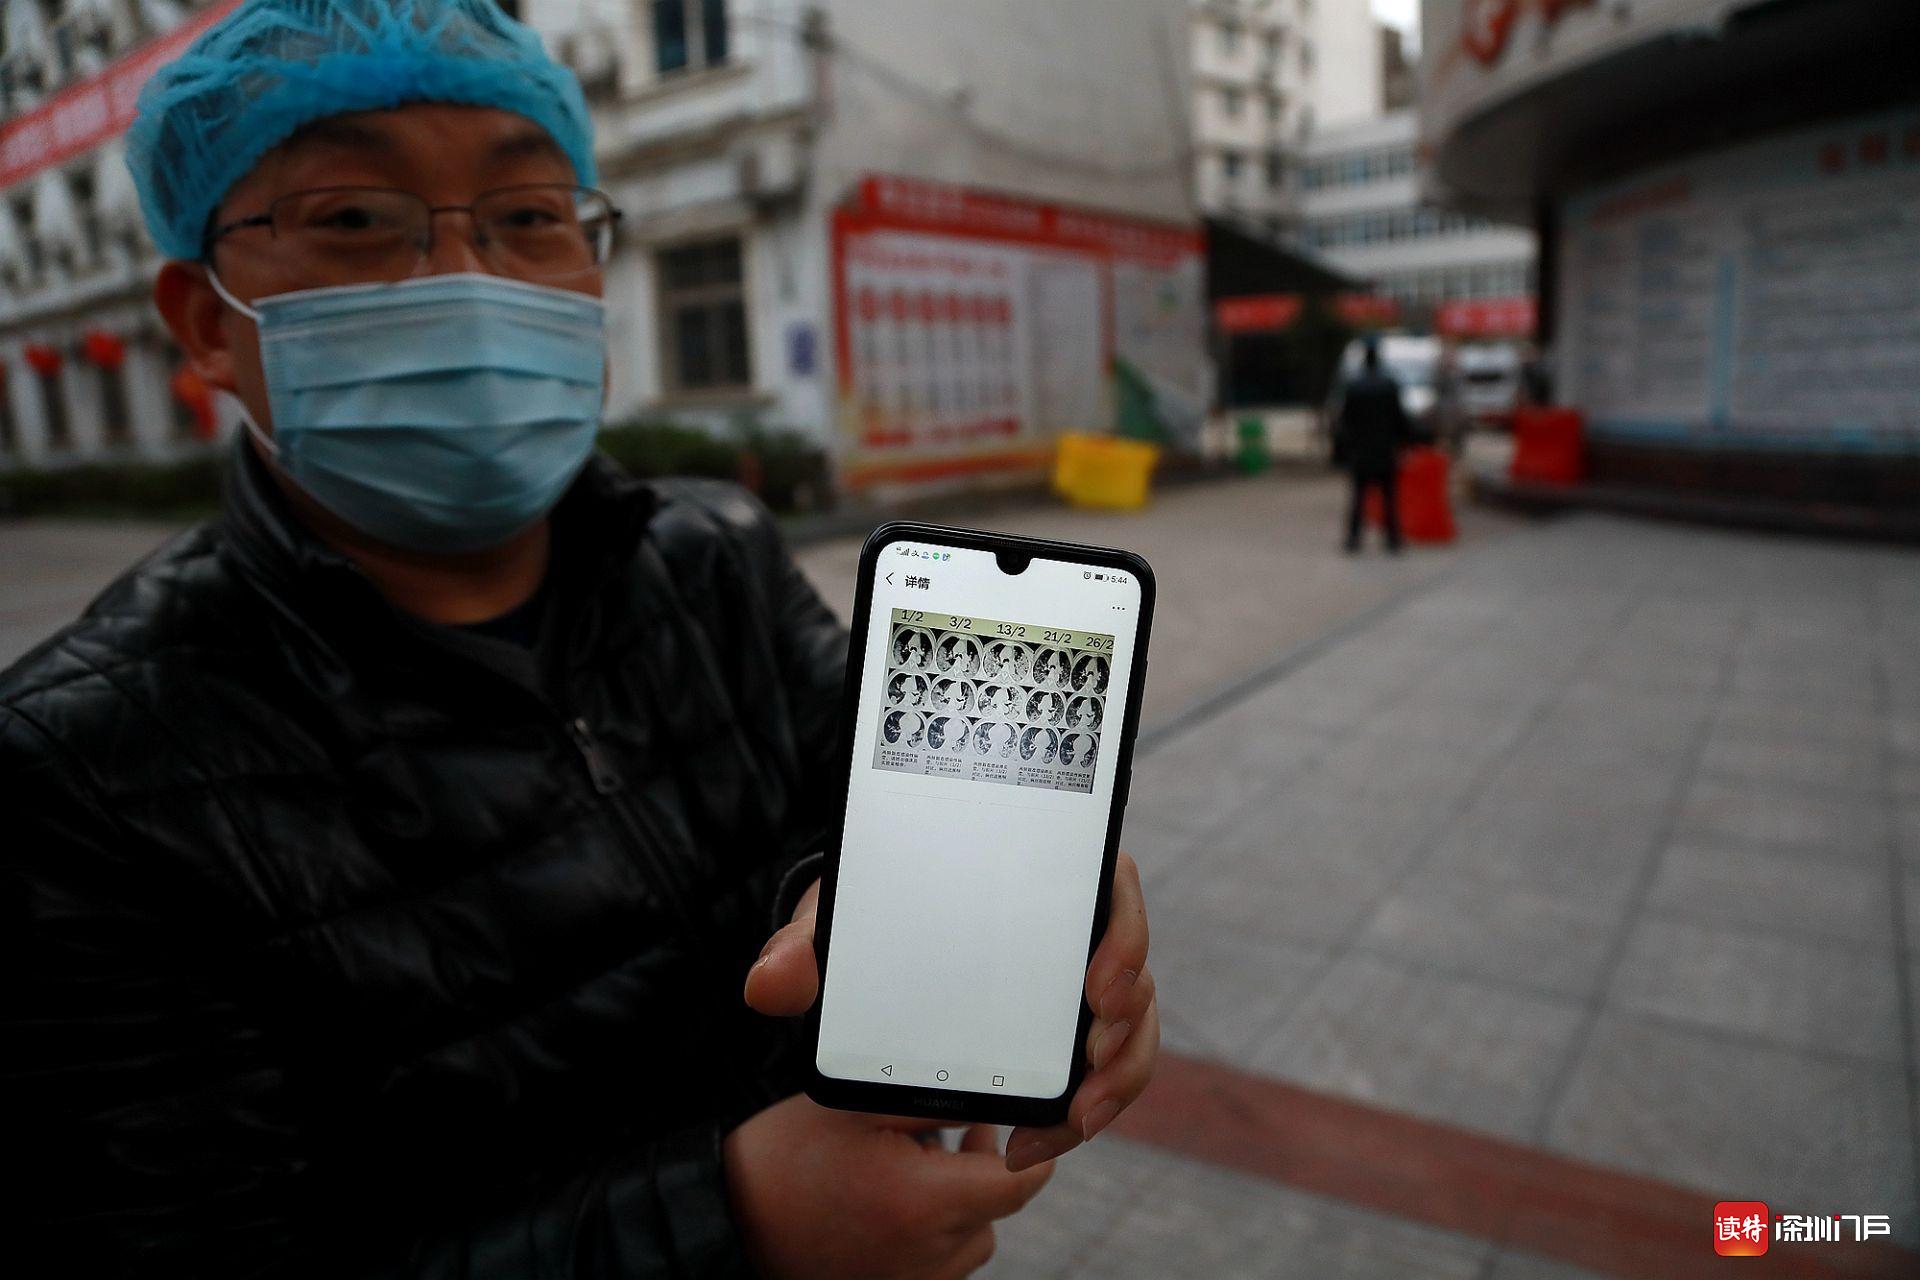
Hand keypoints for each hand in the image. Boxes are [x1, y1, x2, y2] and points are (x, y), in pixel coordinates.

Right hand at [724, 1094, 1051, 1279]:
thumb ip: (937, 1098)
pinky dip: (935, 1232)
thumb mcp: (859, 1108)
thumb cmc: (788, 1160)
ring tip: (910, 1165)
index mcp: (924, 1203)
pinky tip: (895, 1200)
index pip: (1021, 1182)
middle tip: (947, 1130)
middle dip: (983, 1165)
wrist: (730, 1223)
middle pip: (997, 1208)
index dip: (1033, 1148)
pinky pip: (943, 1262)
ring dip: (959, 1200)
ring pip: (973, 1238)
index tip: (1022, 1123)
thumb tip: (996, 1091)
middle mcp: (929, 1255)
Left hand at [746, 853, 1158, 1173]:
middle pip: (1135, 969)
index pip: (1114, 884)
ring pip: (1131, 1030)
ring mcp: (1076, 984)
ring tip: (1075, 1121)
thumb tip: (769, 985)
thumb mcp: (839, 920)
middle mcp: (1072, 928)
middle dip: (1128, 1028)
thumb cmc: (870, 912)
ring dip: (1118, 1079)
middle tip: (1091, 1065)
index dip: (1125, 934)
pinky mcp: (1065, 1034)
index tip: (1097, 985)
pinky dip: (1083, 1110)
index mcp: (1039, 874)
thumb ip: (804, 946)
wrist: (868, 948)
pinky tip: (1036, 1141)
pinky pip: (1103, 1071)